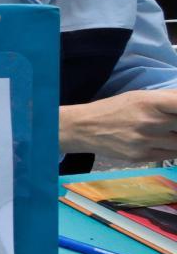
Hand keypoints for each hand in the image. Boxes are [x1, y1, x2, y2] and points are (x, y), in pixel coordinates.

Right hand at [60, 90, 176, 161]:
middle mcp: (150, 122)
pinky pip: (172, 154)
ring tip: (165, 131)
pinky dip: (172, 148)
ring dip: (176, 136)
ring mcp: (147, 141)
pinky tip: (162, 141)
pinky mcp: (143, 157)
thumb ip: (167, 98)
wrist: (85, 128)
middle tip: (171, 124)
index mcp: (149, 102)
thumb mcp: (138, 96)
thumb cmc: (114, 109)